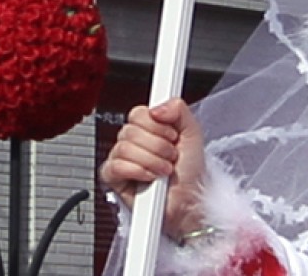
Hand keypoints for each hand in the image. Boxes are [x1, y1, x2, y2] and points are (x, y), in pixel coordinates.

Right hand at [99, 98, 206, 238]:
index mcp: (149, 128)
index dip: (157, 125)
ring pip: (124, 147)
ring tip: (163, 170)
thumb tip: (157, 107)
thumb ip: (179, 110)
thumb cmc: (190, 172)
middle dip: (158, 146)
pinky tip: (149, 177)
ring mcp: (122, 159)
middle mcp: (133, 141)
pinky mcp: (114, 178)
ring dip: (151, 161)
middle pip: (131, 130)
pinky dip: (137, 171)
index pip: (138, 113)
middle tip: (170, 156)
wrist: (189, 200)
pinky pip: (115, 166)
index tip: (172, 135)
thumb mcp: (192, 133)